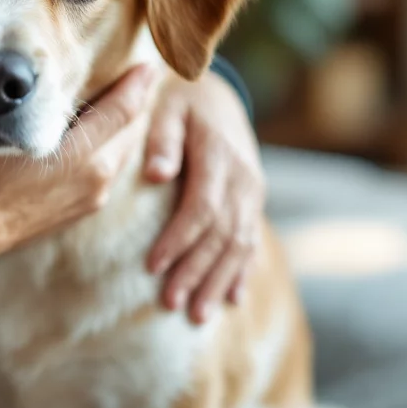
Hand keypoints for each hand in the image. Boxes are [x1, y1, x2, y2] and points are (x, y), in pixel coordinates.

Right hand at [0, 65, 158, 300]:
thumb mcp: (20, 134)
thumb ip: (59, 114)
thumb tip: (83, 89)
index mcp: (85, 155)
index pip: (124, 111)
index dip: (137, 84)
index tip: (147, 65)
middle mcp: (99, 176)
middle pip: (131, 132)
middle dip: (136, 104)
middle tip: (134, 79)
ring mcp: (95, 196)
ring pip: (123, 152)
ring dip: (124, 128)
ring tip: (117, 103)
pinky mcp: (86, 208)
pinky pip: (110, 170)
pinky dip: (112, 148)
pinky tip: (97, 138)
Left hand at [143, 71, 264, 323]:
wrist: (215, 91)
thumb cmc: (177, 99)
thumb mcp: (166, 106)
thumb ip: (162, 139)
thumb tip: (157, 174)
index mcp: (219, 156)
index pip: (201, 208)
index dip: (179, 240)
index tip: (152, 267)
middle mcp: (243, 178)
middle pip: (222, 235)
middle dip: (197, 272)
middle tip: (171, 304)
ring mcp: (253, 192)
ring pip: (240, 244)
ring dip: (219, 281)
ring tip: (198, 316)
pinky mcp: (254, 200)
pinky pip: (252, 240)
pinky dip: (242, 271)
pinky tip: (232, 299)